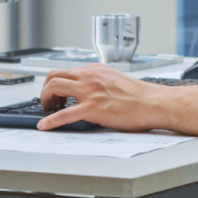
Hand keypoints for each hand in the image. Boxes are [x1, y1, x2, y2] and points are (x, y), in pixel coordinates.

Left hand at [37, 63, 166, 131]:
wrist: (153, 103)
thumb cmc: (140, 96)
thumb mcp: (115, 80)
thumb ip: (99, 83)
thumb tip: (90, 91)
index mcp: (95, 70)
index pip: (66, 71)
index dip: (56, 84)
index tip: (56, 95)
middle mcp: (90, 76)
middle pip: (53, 75)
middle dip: (45, 89)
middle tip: (49, 102)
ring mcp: (90, 91)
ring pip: (54, 87)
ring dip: (44, 99)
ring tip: (48, 111)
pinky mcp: (92, 108)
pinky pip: (63, 114)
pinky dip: (50, 121)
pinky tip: (43, 126)